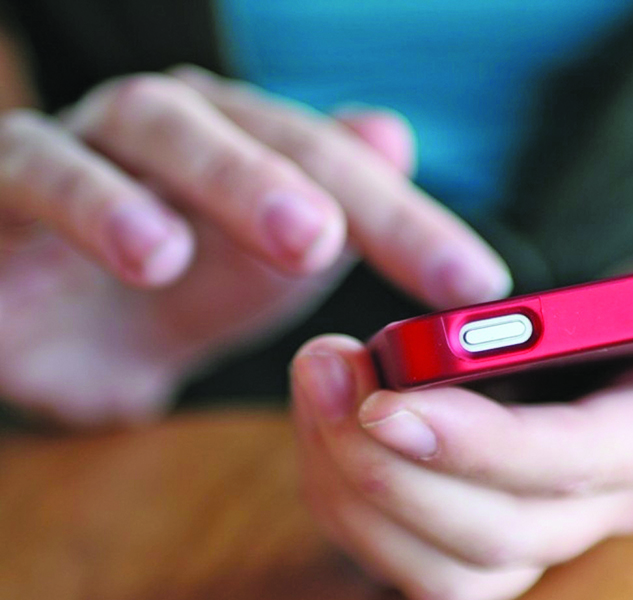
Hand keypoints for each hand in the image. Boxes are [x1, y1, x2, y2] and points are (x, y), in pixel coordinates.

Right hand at [0, 67, 509, 424]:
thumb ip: (333, 211)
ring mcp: (91, 142)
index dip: (411, 224)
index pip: (341, 171)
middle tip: (335, 242)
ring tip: (268, 245)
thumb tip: (392, 133)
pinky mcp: (7, 180)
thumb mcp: (264, 272)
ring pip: (149, 127)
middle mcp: (178, 128)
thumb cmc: (170, 294)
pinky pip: (36, 170)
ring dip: (216, 177)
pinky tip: (149, 253)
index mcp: (247, 148)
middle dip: (303, 181)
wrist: (51, 328)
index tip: (476, 286)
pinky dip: (89, 202)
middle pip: (253, 130)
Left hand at [290, 189, 632, 599]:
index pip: (580, 464)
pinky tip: (329, 420)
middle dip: (394, 467)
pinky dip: (359, 500)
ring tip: (316, 383)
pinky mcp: (520, 506)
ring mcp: (568, 512)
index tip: (387, 398)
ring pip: (449, 565)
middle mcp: (621, 494)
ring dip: (361, 492)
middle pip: (499, 533)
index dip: (483, 447)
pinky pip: (424, 550)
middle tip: (323, 367)